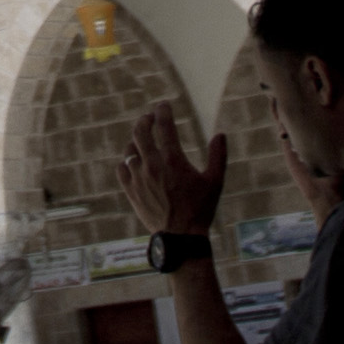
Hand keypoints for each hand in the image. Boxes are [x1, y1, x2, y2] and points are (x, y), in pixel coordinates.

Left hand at [118, 106, 220, 241]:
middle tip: (150, 117)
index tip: (164, 105)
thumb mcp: (215, 182)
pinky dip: (126, 161)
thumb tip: (220, 135)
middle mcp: (153, 166)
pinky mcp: (131, 191)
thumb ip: (218, 156)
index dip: (163, 111)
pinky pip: (122, 169)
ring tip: (143, 139)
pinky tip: (133, 161)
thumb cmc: (200, 209)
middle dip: (145, 120)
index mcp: (173, 161)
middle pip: (141, 132)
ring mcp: (139, 179)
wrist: (181, 238)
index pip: (164, 126)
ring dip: (136, 140)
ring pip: (130, 150)